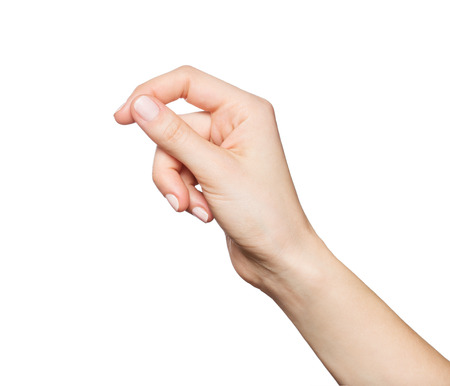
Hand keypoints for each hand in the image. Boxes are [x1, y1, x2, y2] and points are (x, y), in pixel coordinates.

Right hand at [114, 66, 314, 289]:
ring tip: (196, 209)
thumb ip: (174, 135)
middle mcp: (234, 125)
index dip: (150, 93)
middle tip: (180, 198)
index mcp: (244, 111)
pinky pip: (182, 172)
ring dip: (177, 185)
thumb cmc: (266, 215)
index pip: (187, 83)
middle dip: (170, 167)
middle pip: (174, 127)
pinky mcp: (215, 172)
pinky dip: (186, 194)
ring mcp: (224, 150)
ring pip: (173, 154)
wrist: (279, 258)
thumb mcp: (214, 171)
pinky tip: (205, 214)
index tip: (122, 117)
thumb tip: (141, 105)